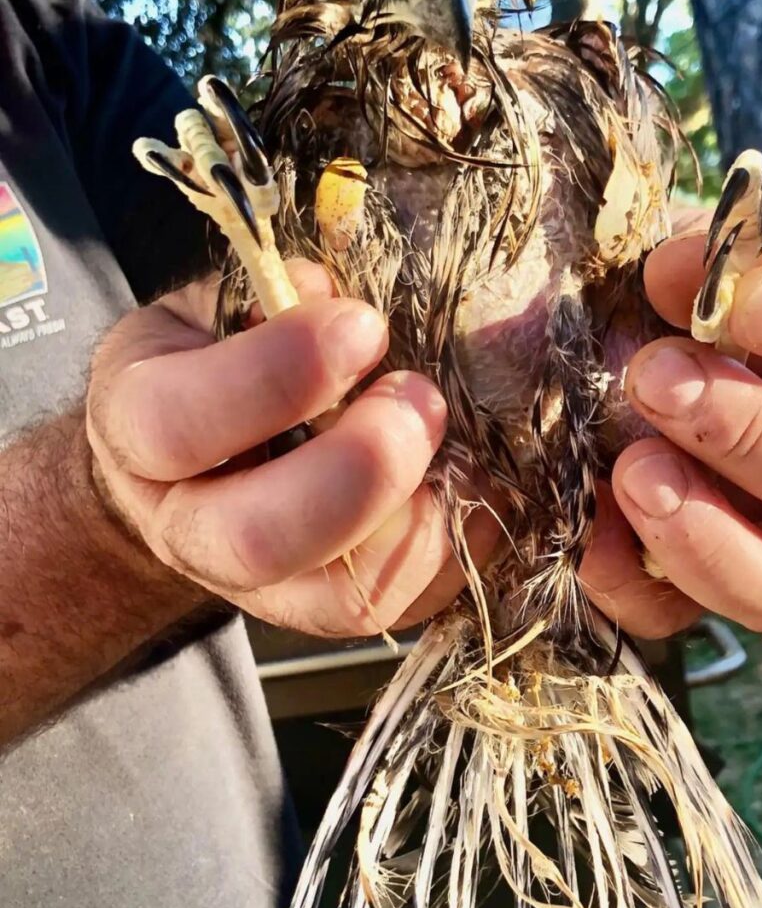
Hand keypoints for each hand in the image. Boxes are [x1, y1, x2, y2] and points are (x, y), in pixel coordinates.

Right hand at [87, 262, 498, 637]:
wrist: (204, 462)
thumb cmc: (220, 363)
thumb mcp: (218, 307)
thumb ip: (268, 295)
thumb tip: (331, 294)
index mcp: (141, 434)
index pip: (180, 424)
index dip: (279, 376)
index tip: (363, 327)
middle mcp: (190, 533)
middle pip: (258, 540)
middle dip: (359, 469)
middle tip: (421, 398)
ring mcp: (265, 591)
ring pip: (345, 597)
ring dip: (423, 516)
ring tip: (460, 441)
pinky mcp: (335, 613)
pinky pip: (406, 604)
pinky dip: (457, 544)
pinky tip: (475, 482)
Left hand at [580, 233, 761, 637]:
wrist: (619, 382)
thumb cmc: (684, 315)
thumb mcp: (693, 271)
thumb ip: (698, 263)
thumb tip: (677, 276)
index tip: (753, 303)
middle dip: (750, 434)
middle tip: (656, 379)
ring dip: (702, 532)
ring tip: (630, 470)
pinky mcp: (706, 588)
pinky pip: (680, 615)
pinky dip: (623, 575)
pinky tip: (584, 524)